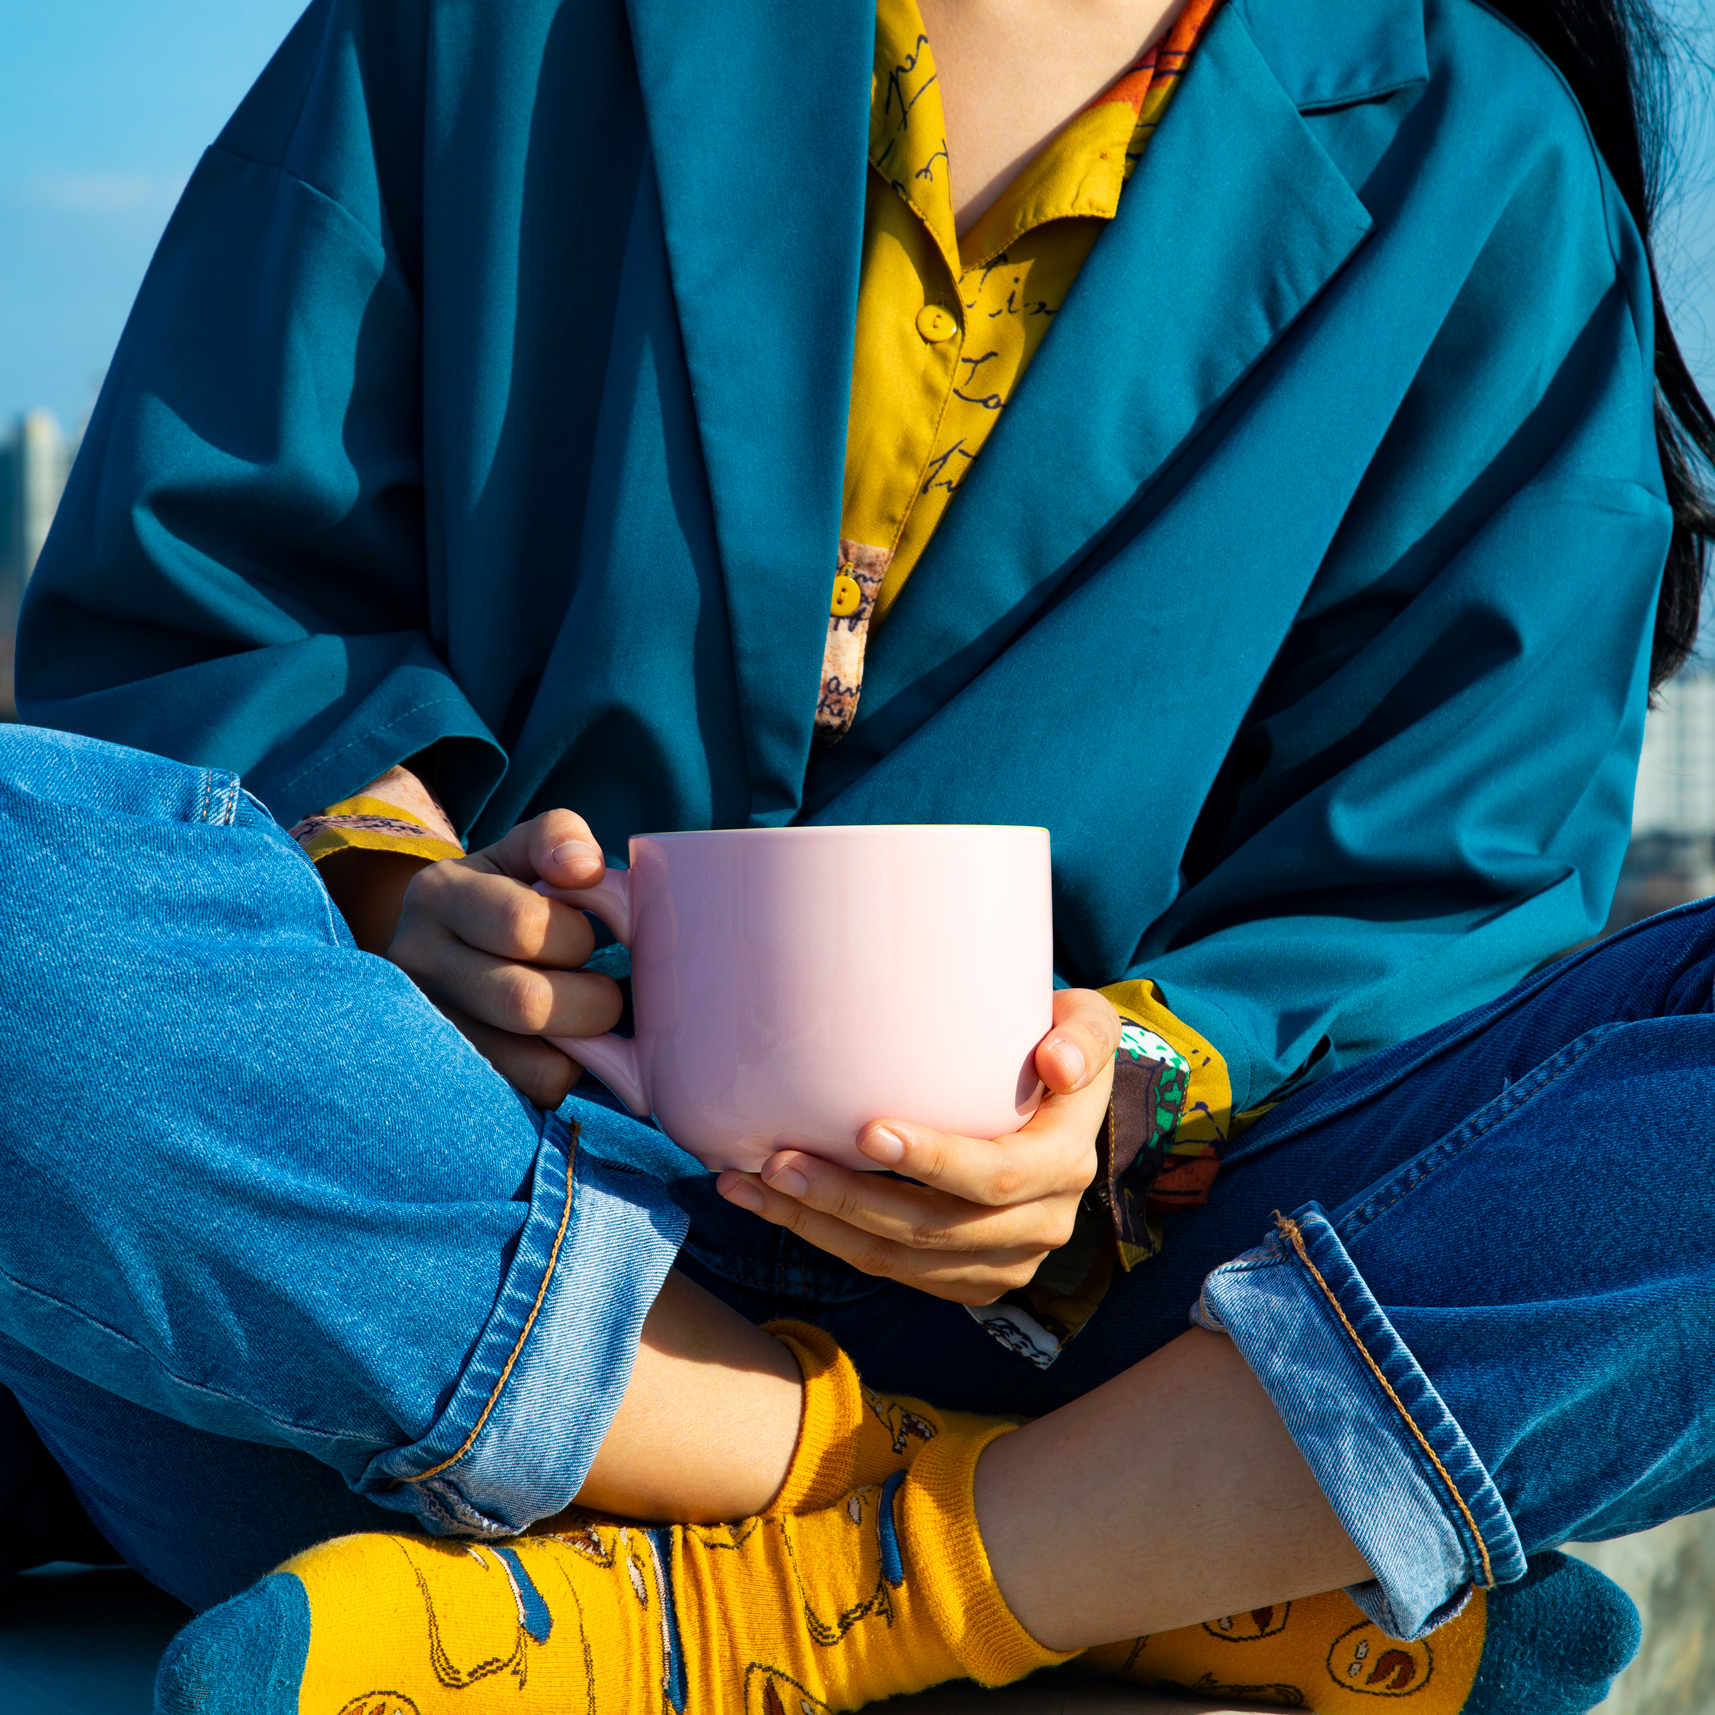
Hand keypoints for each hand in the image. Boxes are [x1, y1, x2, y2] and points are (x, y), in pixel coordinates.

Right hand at [387, 810, 621, 1107]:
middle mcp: (415, 965)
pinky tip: (553, 1047)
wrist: (436, 949)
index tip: (590, 935)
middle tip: (601, 990)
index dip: (578, 936)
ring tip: (579, 1020)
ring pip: (534, 1063)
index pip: (525, 925)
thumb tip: (584, 868)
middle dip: (593, 1000)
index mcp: (438, 895)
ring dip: (583, 1044)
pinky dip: (562, 1074)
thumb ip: (559, 838)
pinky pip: (530, 1094)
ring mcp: (425, 1030)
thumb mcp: (521, 854)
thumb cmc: (501, 897)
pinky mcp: (447, 1082)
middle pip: (526, 1003)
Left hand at [715, 989, 1120, 1303]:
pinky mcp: (967, 1279)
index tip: (866, 1129)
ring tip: (754, 1185)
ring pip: (899, 1261)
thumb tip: (1056, 1064)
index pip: (997, 1176)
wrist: (1063, 1108)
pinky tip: (773, 1207)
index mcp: (1067, 1161)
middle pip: (932, 1229)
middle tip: (779, 1162)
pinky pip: (890, 1271)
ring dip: (820, 1227)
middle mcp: (1042, 1223)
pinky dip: (828, 1241)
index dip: (933, 1161)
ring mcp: (1004, 1261)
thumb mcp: (1087, 1022)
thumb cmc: (1055, 1044)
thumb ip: (1082, 1035)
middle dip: (848, 1199)